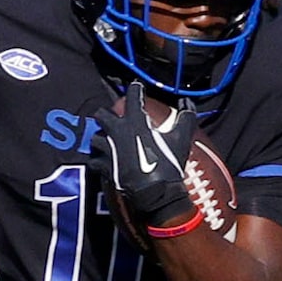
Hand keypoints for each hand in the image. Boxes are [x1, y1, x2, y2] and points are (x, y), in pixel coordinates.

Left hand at [90, 82, 197, 228]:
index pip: (131, 96)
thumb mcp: (181, 138)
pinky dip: (98, 160)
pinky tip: (103, 161)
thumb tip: (187, 103)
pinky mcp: (104, 167)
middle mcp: (116, 132)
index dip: (134, 89)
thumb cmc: (169, 163)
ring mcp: (107, 150)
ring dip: (101, 138)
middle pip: (101, 114)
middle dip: (106, 114)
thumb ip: (186, 117)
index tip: (136, 87)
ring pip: (95, 138)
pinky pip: (94, 160)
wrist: (156, 192)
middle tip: (115, 118)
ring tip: (108, 141)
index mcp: (134, 121)